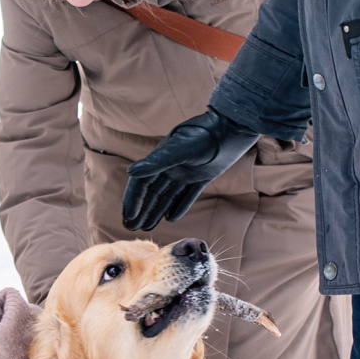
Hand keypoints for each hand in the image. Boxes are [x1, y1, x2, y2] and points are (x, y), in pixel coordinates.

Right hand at [121, 108, 258, 230]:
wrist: (231, 130)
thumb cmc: (204, 137)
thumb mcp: (179, 150)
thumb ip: (156, 163)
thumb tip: (130, 172)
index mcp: (161, 160)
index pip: (142, 184)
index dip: (133, 201)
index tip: (128, 217)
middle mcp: (171, 167)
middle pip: (152, 192)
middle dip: (141, 210)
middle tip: (131, 228)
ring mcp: (186, 172)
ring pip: (167, 196)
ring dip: (156, 211)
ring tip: (146, 227)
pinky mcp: (202, 176)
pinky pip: (187, 195)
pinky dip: (179, 206)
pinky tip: (171, 219)